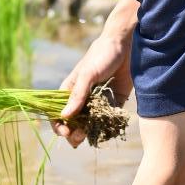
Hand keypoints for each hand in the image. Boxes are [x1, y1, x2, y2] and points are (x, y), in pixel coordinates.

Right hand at [56, 18, 134, 146]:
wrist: (126, 46)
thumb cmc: (101, 56)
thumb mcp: (87, 75)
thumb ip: (78, 95)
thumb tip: (64, 116)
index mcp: (70, 91)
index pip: (58, 113)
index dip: (59, 125)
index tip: (66, 132)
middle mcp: (82, 100)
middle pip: (74, 124)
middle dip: (74, 134)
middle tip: (80, 138)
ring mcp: (97, 103)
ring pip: (90, 125)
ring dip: (90, 133)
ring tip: (94, 135)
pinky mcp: (113, 103)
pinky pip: (107, 121)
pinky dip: (107, 128)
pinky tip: (109, 130)